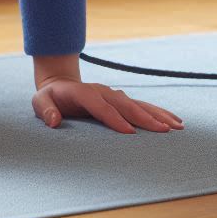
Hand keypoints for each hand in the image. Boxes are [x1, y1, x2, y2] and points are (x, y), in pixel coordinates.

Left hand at [31, 76, 184, 132]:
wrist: (58, 83)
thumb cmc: (49, 97)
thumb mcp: (39, 102)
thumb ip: (46, 110)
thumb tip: (54, 121)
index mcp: (83, 93)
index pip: (101, 107)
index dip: (115, 119)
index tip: (130, 134)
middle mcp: (102, 91)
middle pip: (126, 104)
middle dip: (145, 118)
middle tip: (164, 131)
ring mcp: (112, 94)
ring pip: (138, 104)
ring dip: (157, 114)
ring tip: (176, 126)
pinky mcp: (119, 100)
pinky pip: (141, 106)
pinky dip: (157, 113)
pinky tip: (173, 121)